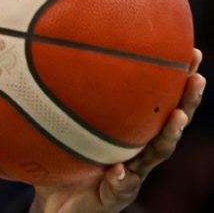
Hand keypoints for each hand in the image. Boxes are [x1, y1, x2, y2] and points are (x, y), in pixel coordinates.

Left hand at [30, 48, 205, 212]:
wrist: (54, 202)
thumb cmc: (60, 157)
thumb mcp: (60, 124)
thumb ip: (62, 99)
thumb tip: (52, 53)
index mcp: (130, 131)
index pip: (158, 101)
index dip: (177, 79)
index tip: (189, 51)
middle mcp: (137, 150)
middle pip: (170, 123)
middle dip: (187, 100)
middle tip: (197, 77)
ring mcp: (132, 173)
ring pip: (157, 153)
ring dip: (170, 134)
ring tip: (178, 116)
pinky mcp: (116, 196)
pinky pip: (120, 187)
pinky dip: (121, 179)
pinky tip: (120, 172)